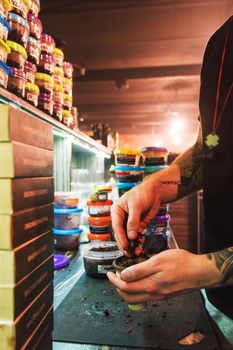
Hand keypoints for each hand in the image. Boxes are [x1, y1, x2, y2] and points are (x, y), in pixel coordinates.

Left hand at [107, 249, 221, 302]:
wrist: (199, 272)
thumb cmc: (181, 263)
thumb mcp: (158, 261)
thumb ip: (139, 270)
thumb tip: (123, 276)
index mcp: (150, 286)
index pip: (125, 287)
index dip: (114, 281)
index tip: (109, 273)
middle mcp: (153, 295)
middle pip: (128, 297)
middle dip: (118, 287)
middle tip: (114, 276)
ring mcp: (159, 297)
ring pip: (136, 298)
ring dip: (127, 290)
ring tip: (124, 277)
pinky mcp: (164, 295)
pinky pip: (145, 297)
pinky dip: (137, 290)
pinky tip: (138, 280)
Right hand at [111, 178, 160, 255]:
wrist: (156, 192)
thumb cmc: (143, 193)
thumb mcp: (136, 206)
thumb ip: (133, 221)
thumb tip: (130, 236)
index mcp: (117, 211)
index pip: (117, 226)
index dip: (121, 237)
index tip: (125, 246)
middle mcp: (122, 217)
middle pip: (121, 233)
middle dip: (125, 243)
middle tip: (128, 253)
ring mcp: (130, 222)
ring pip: (129, 236)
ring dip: (131, 244)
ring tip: (135, 253)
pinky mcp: (138, 225)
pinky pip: (137, 235)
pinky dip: (138, 241)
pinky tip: (140, 247)